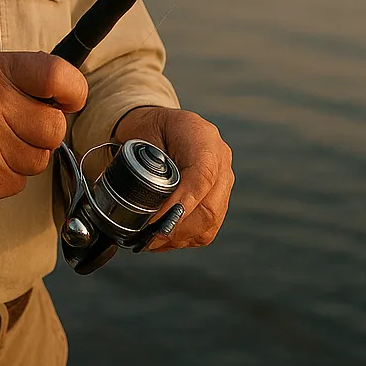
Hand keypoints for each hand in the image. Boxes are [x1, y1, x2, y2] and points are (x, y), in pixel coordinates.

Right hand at [0, 52, 87, 200]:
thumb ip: (26, 77)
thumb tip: (73, 96)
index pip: (57, 75)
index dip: (74, 91)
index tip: (69, 100)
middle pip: (55, 127)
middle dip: (45, 131)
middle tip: (22, 126)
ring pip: (40, 160)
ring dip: (26, 157)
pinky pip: (20, 183)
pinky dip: (9, 177)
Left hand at [114, 106, 233, 251]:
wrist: (160, 124)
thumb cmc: (148, 128)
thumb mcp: (142, 136)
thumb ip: (145, 165)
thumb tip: (145, 208)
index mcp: (202, 136)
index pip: (201, 177)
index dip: (180, 204)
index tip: (156, 220)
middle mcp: (220, 158)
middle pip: (210, 205)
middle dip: (178, 226)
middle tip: (150, 236)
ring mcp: (223, 178)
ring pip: (211, 219)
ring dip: (181, 235)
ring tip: (153, 241)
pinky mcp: (220, 196)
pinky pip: (209, 225)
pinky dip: (187, 236)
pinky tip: (166, 238)